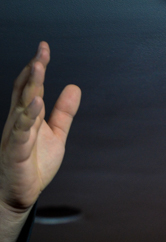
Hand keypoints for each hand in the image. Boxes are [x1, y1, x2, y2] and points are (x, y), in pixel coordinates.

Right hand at [0, 41, 80, 214]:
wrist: (21, 193)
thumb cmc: (35, 164)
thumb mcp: (55, 135)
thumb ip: (63, 113)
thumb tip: (74, 87)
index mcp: (28, 115)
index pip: (30, 86)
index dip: (36, 67)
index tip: (44, 48)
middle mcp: (19, 120)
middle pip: (25, 90)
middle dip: (33, 70)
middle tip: (42, 52)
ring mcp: (16, 134)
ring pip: (21, 105)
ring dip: (30, 86)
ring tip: (38, 68)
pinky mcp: (16, 151)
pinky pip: (21, 130)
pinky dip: (28, 116)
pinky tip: (36, 103)